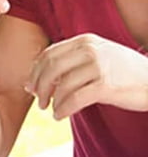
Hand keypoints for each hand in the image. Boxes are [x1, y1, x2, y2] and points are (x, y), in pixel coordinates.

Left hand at [25, 34, 147, 118]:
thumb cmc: (125, 73)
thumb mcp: (98, 56)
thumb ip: (70, 63)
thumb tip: (33, 81)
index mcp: (86, 41)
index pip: (49, 54)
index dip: (35, 72)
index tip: (31, 86)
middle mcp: (91, 50)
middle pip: (51, 68)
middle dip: (39, 87)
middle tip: (39, 101)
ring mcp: (99, 66)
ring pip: (61, 85)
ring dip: (52, 101)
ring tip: (52, 110)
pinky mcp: (106, 85)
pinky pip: (74, 99)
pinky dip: (63, 109)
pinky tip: (60, 115)